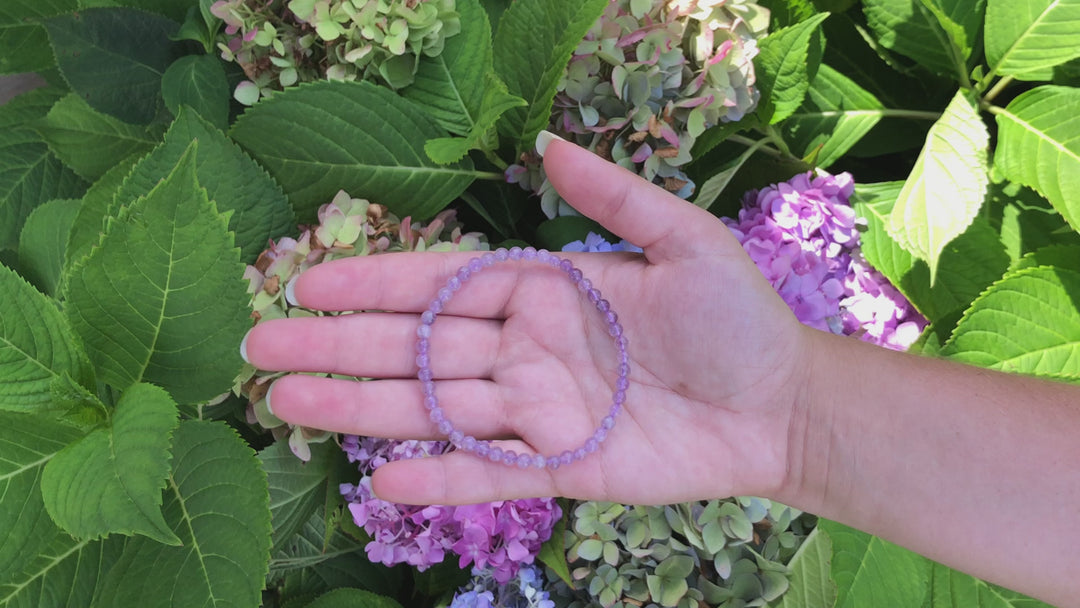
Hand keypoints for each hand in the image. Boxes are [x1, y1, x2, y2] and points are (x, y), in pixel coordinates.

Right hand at [242, 136, 812, 504]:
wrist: (783, 405)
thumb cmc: (738, 318)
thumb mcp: (684, 239)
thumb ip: (612, 195)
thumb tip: (546, 142)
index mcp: (542, 289)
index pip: (440, 282)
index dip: (373, 282)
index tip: (306, 280)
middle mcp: (524, 348)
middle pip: (417, 347)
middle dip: (339, 345)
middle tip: (259, 346)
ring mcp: (538, 411)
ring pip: (436, 408)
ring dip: (364, 408)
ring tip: (288, 403)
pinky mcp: (563, 468)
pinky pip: (492, 472)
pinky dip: (442, 477)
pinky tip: (383, 480)